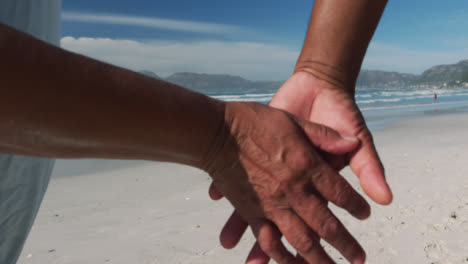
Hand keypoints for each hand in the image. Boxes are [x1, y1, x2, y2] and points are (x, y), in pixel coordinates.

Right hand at [205, 101, 368, 263]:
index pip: (340, 193)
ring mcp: (271, 204)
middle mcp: (292, 190)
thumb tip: (352, 142)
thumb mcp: (294, 120)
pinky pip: (269, 240)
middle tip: (359, 259)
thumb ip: (324, 135)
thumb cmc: (254, 122)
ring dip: (317, 259)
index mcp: (306, 165)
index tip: (365, 215)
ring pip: (300, 240)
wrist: (216, 132)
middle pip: (326, 225)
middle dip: (346, 244)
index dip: (356, 206)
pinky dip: (281, 256)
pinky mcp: (251, 211)